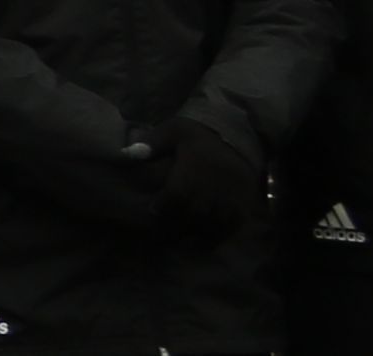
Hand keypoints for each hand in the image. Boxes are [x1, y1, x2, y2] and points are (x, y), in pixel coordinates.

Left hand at [143, 113, 262, 235]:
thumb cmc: (199, 136)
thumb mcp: (175, 130)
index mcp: (197, 165)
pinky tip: (202, 242)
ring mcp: (232, 195)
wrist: (237, 138)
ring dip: (196, 234)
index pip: (179, 192)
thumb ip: (153, 142)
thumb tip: (128, 154)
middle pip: (195, 212)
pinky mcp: (244, 203)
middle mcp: (216, 183)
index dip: (165, 205)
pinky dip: (217, 236)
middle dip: (176, 224)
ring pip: (214, 222)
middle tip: (160, 233)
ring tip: (179, 240)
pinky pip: (232, 225)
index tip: (152, 210)